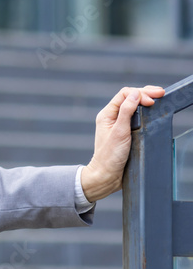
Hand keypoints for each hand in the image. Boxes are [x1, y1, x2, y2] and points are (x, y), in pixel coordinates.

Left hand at [81, 85, 164, 201]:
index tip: (152, 101)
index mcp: (107, 114)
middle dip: (145, 93)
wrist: (107, 175)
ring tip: (159, 99)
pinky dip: (146, 112)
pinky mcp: (126, 132)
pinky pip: (137, 117)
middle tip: (161, 93)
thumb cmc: (110, 156)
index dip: (140, 94)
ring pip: (134, 106)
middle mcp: (112, 117)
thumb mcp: (119, 132)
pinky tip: (153, 111)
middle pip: (130, 98)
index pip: (124, 95)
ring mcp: (119, 124)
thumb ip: (126, 112)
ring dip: (146, 101)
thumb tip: (135, 94)